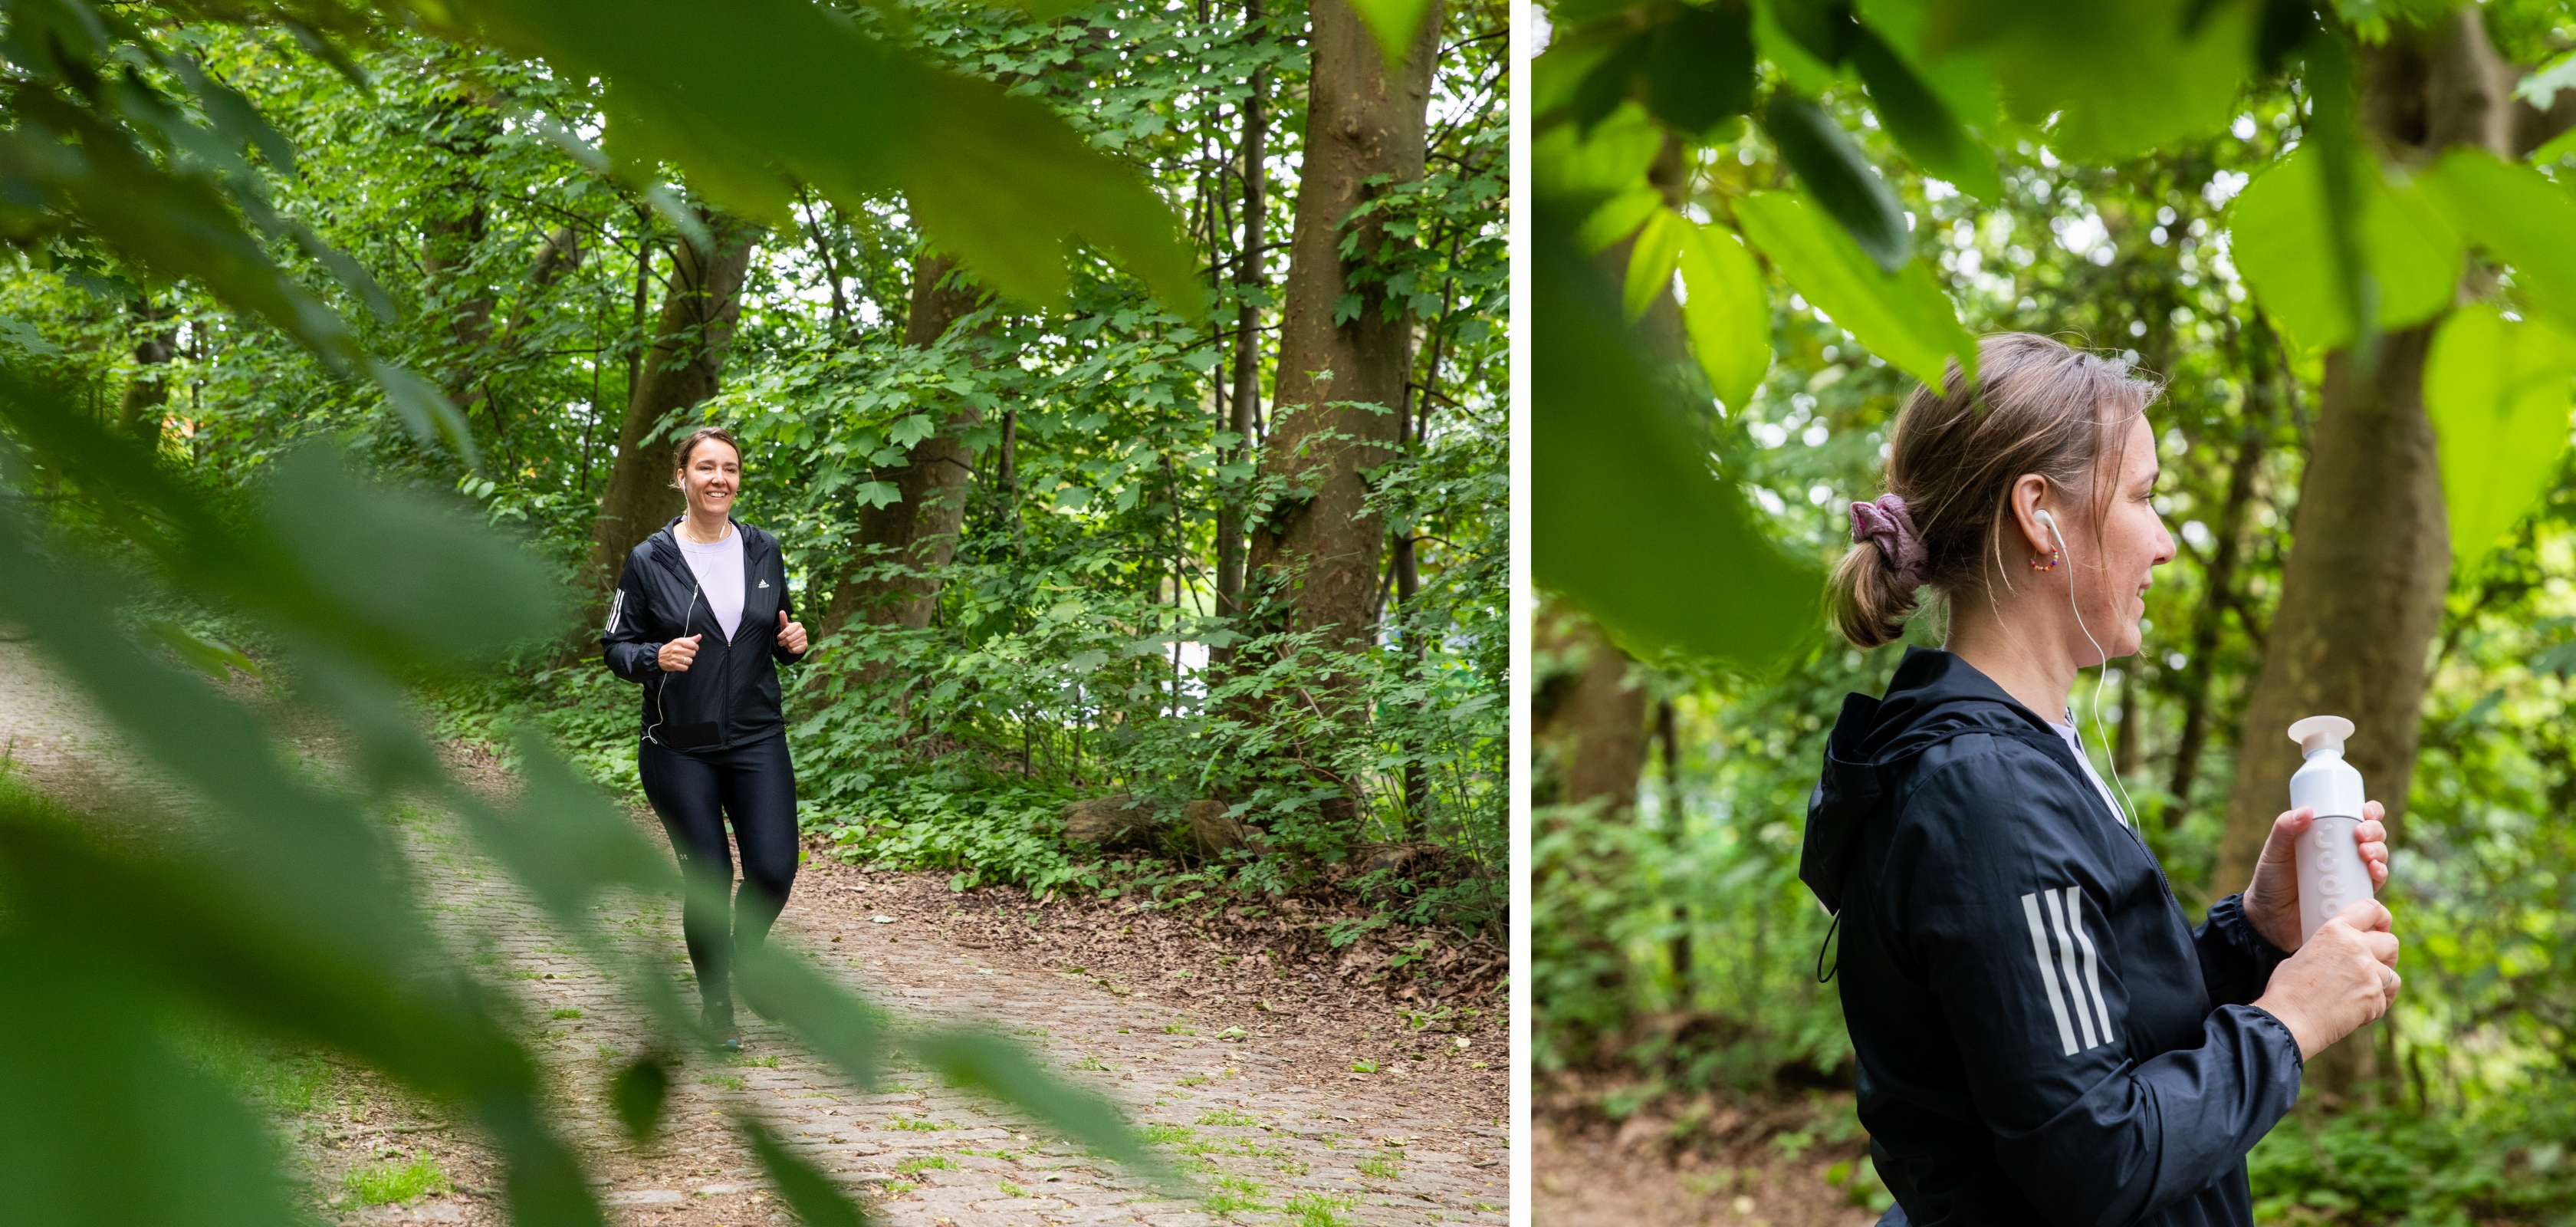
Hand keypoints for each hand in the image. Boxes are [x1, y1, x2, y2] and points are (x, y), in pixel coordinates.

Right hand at [657, 635, 701, 671]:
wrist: (658, 657)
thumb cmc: (671, 648)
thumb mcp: (679, 641)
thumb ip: (690, 639)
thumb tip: (700, 636)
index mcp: (678, 642)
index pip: (693, 645)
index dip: (695, 647)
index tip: (692, 649)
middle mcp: (676, 649)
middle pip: (693, 653)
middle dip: (691, 654)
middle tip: (685, 654)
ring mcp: (675, 658)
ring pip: (690, 661)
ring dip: (687, 661)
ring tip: (682, 659)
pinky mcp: (674, 665)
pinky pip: (686, 668)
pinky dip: (684, 667)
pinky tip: (680, 664)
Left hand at [778, 611, 807, 653]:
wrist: (795, 640)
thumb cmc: (788, 632)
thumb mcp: (784, 626)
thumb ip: (783, 619)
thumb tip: (781, 611)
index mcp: (798, 625)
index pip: (786, 632)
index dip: (780, 636)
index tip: (779, 637)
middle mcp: (803, 631)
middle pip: (788, 639)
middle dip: (782, 642)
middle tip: (781, 642)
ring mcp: (805, 638)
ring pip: (791, 645)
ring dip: (786, 646)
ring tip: (786, 644)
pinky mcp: (805, 645)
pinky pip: (794, 650)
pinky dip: (790, 650)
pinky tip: (791, 648)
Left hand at [2244, 801, 2389, 950]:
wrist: (2269, 920)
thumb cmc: (2271, 880)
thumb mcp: (2274, 852)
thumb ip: (2284, 830)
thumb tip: (2307, 810)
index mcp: (2328, 836)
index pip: (2355, 818)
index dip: (2370, 812)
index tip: (2365, 812)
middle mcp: (2345, 854)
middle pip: (2373, 836)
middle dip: (2375, 831)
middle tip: (2360, 834)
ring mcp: (2351, 876)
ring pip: (2378, 858)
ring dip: (2379, 851)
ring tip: (2365, 853)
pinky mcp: (2354, 897)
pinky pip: (2375, 885)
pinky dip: (2380, 874)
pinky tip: (2374, 871)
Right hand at [2252, 899, 2400, 1060]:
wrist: (2289, 1020)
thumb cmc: (2286, 990)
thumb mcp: (2302, 956)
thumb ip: (2327, 949)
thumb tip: (2336, 958)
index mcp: (2335, 931)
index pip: (2369, 909)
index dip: (2381, 916)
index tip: (2382, 925)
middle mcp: (2356, 947)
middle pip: (2391, 943)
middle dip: (2387, 954)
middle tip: (2376, 964)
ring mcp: (2370, 973)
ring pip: (2393, 976)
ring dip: (2381, 984)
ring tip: (2361, 994)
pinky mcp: (2375, 997)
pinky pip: (2384, 1000)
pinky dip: (2374, 1006)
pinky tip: (2354, 1012)